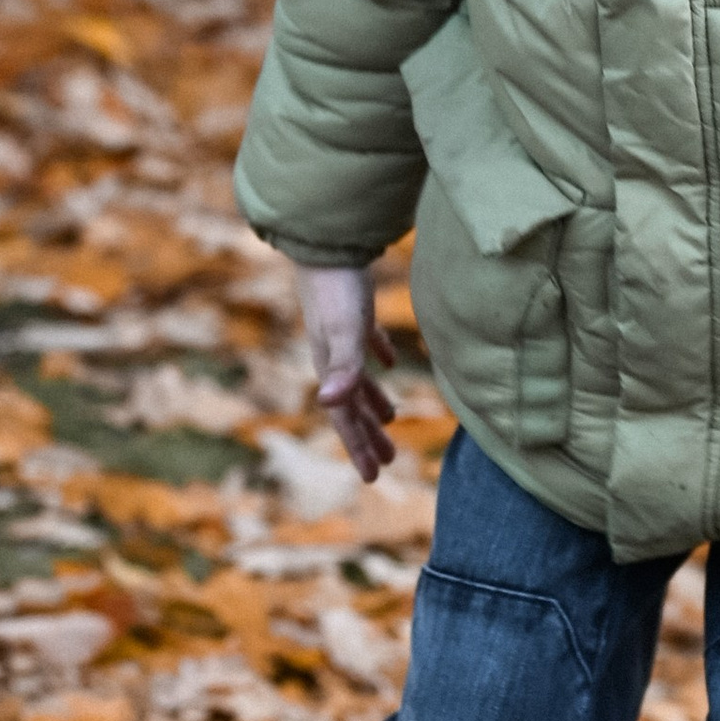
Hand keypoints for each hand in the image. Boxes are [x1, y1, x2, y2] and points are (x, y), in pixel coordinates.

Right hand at [291, 261, 395, 483]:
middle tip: (389, 462)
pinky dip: (378, 358)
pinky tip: (391, 362)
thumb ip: (342, 368)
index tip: (372, 477)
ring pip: (359, 380)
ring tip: (392, 420)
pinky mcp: (354, 312)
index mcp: (329, 368)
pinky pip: (367, 345)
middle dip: (369, 435)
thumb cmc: (336, 290)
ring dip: (375, 402)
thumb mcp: (343, 332)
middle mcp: (332, 357)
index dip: (358, 448)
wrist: (326, 243)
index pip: (345, 418)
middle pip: (353, 406)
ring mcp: (342, 335)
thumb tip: (330, 405)